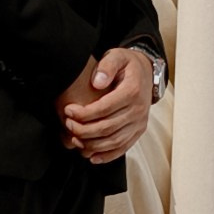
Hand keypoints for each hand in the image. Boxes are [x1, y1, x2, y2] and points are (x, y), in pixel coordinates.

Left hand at [58, 43, 154, 162]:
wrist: (146, 73)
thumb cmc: (127, 65)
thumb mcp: (117, 56)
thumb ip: (107, 66)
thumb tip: (98, 83)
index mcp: (132, 91)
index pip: (105, 108)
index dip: (84, 113)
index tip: (68, 111)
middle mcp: (138, 110)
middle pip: (107, 127)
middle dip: (83, 130)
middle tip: (68, 124)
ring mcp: (139, 123)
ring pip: (114, 141)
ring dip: (92, 145)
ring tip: (75, 140)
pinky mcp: (138, 131)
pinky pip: (123, 148)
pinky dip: (107, 156)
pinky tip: (91, 156)